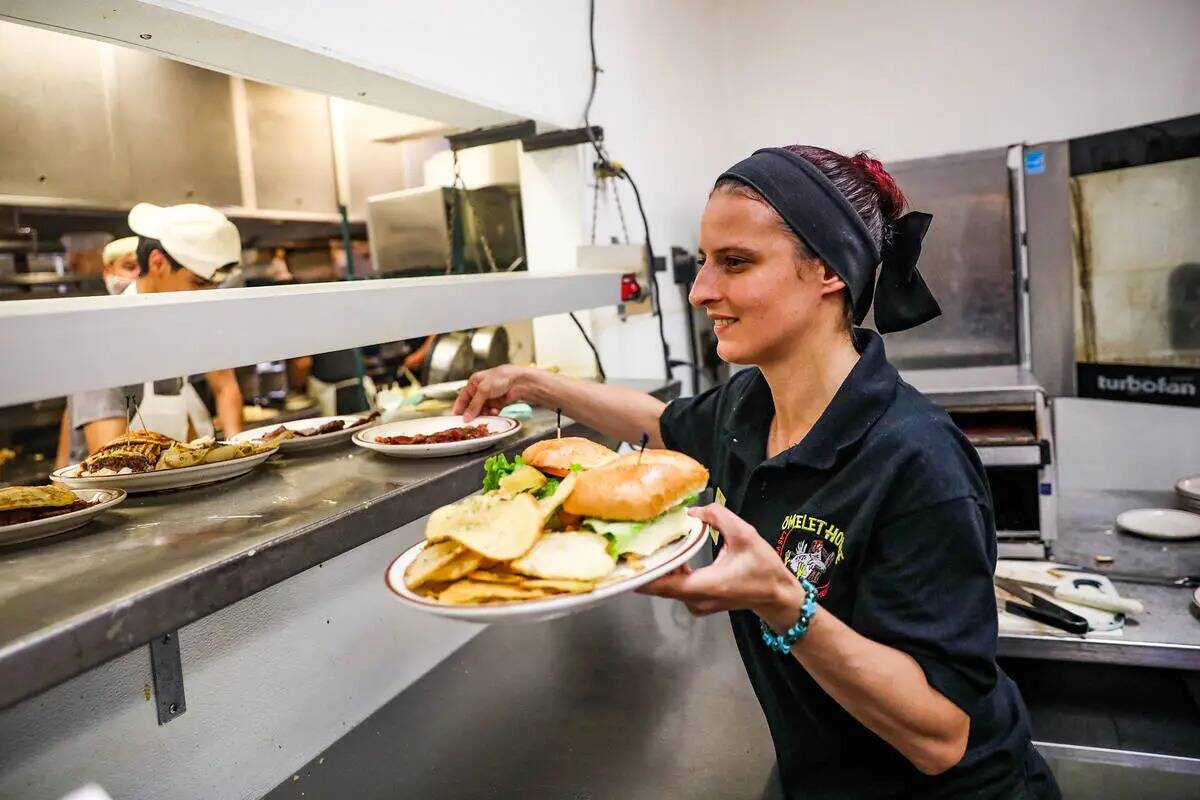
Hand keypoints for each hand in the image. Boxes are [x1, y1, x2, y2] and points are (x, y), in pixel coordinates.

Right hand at [454, 365, 534, 420]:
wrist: (520, 381)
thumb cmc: (502, 377)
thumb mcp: (483, 390)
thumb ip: (474, 405)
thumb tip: (466, 416)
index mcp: (474, 382)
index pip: (463, 397)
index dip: (459, 408)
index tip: (455, 418)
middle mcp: (481, 390)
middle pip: (472, 406)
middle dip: (472, 414)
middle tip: (469, 422)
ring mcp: (490, 397)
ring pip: (482, 410)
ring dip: (483, 414)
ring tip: (484, 417)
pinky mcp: (498, 403)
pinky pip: (491, 412)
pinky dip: (492, 414)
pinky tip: (494, 412)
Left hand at [638, 504, 806, 632]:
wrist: (776, 595)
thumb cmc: (763, 569)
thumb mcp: (745, 535)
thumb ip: (718, 517)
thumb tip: (693, 510)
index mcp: (706, 585)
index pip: (663, 584)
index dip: (642, 573)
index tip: (626, 560)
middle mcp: (697, 600)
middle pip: (660, 585)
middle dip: (647, 565)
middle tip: (633, 543)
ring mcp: (697, 604)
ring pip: (666, 587)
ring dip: (658, 568)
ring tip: (649, 544)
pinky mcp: (698, 603)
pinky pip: (675, 589)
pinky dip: (669, 573)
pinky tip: (670, 554)